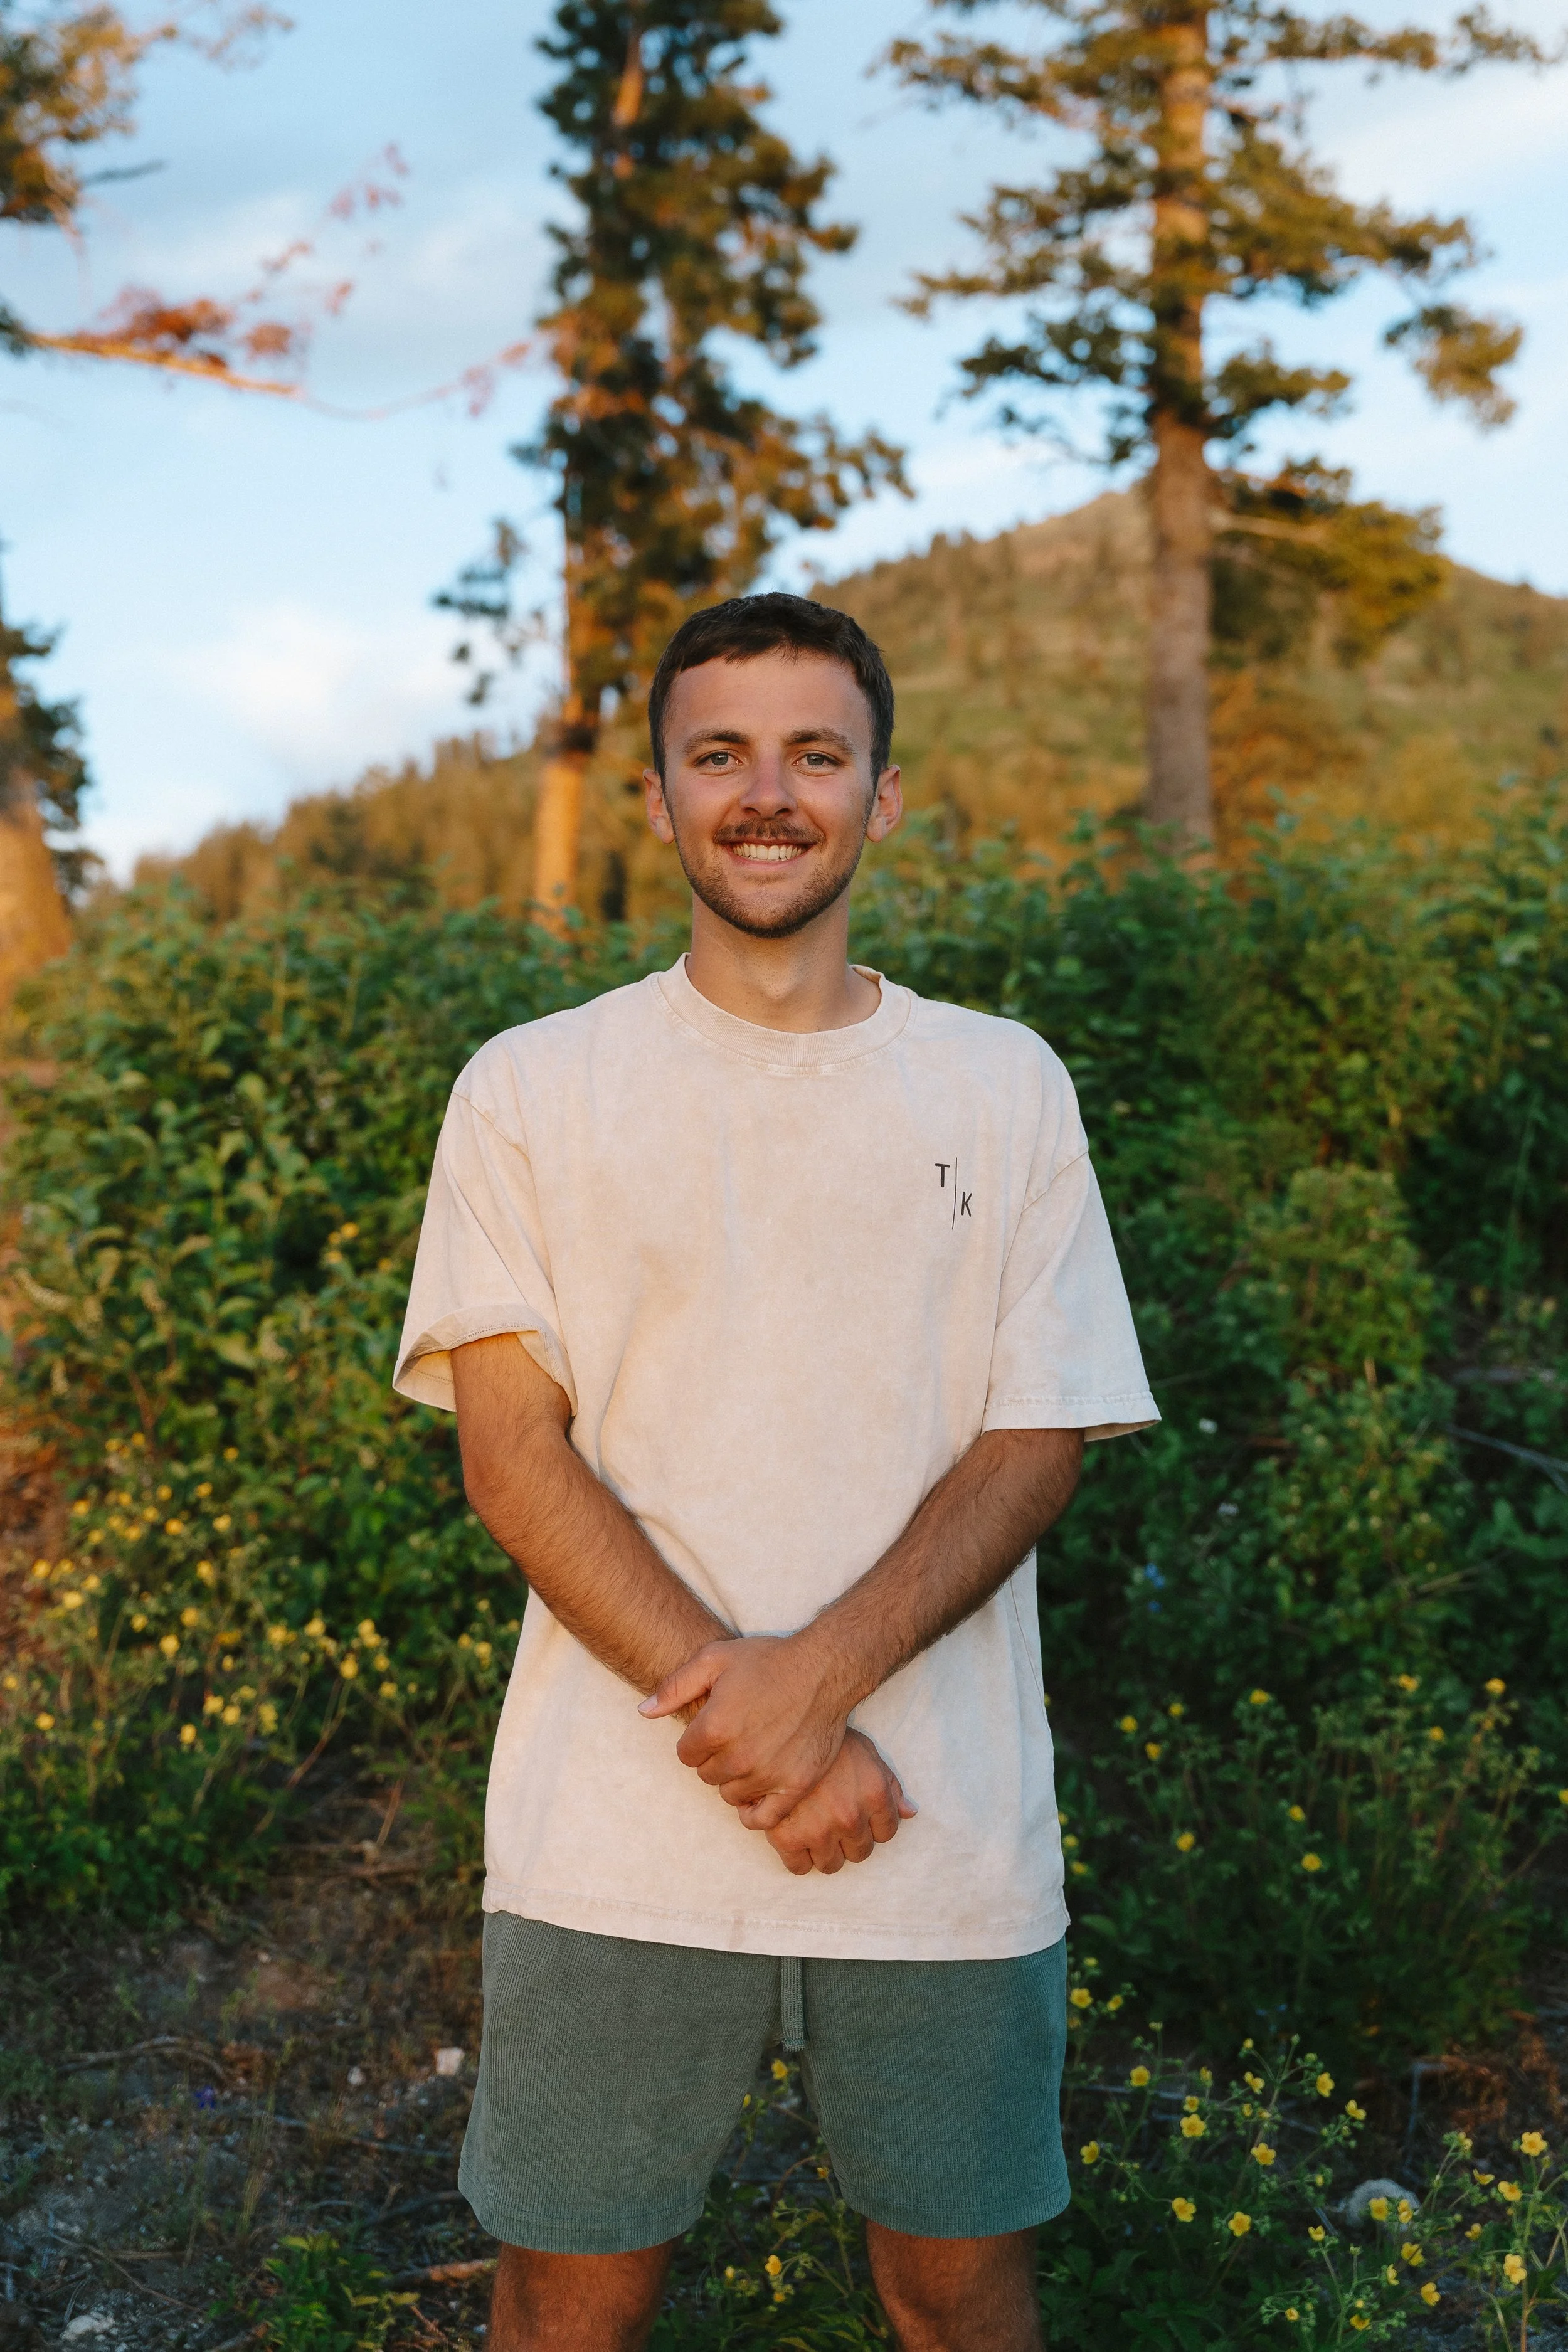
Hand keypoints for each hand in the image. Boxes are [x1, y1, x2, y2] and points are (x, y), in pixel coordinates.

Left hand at [639, 1632, 855, 1828]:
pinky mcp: (795, 1786)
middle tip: (737, 1736)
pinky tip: (759, 1790)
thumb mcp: (715, 1659)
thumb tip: (644, 1711)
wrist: (824, 1669)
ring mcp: (768, 1774)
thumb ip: (675, 1686)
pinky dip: (755, 1810)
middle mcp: (739, 1757)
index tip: (715, 1726)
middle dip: (715, 1758)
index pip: (685, 1755)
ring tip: (752, 1754)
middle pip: (707, 1776)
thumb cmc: (768, 1660)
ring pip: (731, 1795)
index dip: (697, 1740)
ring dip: (736, 1779)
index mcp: (715, 1728)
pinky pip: (762, 1819)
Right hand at [765, 1731, 916, 1876]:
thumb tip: (910, 1812)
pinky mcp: (787, 1837)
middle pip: (860, 1852)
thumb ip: (890, 1785)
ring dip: (826, 1851)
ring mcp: (819, 1830)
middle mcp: (851, 1818)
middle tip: (834, 1822)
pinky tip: (795, 1838)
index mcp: (874, 1796)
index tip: (860, 1817)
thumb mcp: (867, 1754)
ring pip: (831, 1864)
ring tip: (815, 1830)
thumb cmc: (829, 1739)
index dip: (874, 1826)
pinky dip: (798, 1858)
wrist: (784, 1729)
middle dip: (850, 1840)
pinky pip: (799, 1867)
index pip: (886, 1833)